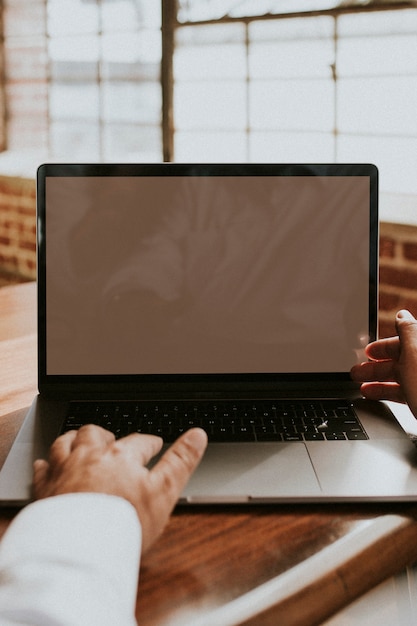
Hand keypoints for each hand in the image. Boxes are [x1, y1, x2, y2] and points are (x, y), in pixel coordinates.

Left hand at [32, 425, 207, 552]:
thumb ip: (181, 462)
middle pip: (97, 435)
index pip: (139, 442)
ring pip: (67, 442)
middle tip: (112, 440)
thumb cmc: (122, 522)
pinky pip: (43, 467)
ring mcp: (65, 470)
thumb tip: (198, 436)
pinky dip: (47, 462)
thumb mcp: (164, 492)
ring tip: (80, 440)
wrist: (78, 547)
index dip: (149, 442)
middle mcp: (91, 456)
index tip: (153, 443)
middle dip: (107, 435)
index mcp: (121, 457)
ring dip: (75, 439)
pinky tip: (48, 463)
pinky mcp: (45, 487)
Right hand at [351, 309, 416, 417]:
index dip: (383, 346)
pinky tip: (376, 398)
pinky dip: (389, 395)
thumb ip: (407, 330)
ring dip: (379, 382)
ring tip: (361, 389)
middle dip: (376, 366)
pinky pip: (406, 394)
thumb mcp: (415, 352)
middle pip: (401, 360)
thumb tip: (402, 315)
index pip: (404, 340)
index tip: (366, 352)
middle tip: (357, 372)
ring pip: (402, 379)